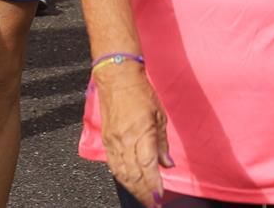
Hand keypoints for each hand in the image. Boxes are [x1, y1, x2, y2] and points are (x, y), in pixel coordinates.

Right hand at [96, 63, 172, 205]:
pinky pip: (113, 164)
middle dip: (144, 193)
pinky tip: (128, 183)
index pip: (148, 168)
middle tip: (152, 202)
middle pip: (134, 176)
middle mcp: (125, 141)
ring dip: (133, 188)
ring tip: (142, 196)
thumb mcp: (159, 116)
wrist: (117, 78)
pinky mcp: (106, 140)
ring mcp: (113, 141)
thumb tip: (167, 164)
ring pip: (122, 173)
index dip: (153, 186)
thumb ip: (162, 144)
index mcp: (141, 134)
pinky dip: (121, 177)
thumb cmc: (140, 92)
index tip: (159, 198)